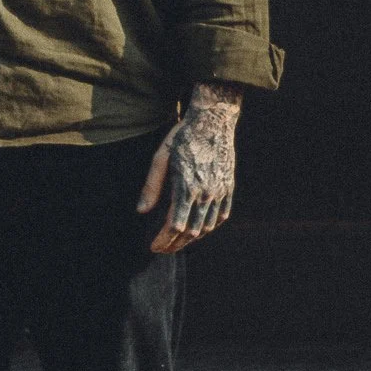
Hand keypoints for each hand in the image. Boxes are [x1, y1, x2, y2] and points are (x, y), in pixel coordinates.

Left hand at [138, 83, 241, 253]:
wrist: (213, 120)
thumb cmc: (182, 137)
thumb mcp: (160, 158)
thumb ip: (151, 186)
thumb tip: (141, 211)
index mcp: (187, 187)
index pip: (174, 226)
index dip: (163, 240)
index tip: (154, 246)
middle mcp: (206, 193)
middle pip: (190, 231)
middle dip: (175, 244)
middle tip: (163, 249)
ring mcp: (220, 191)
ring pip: (207, 226)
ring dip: (191, 238)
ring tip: (178, 242)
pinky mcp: (229, 187)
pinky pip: (221, 215)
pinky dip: (210, 227)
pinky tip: (199, 229)